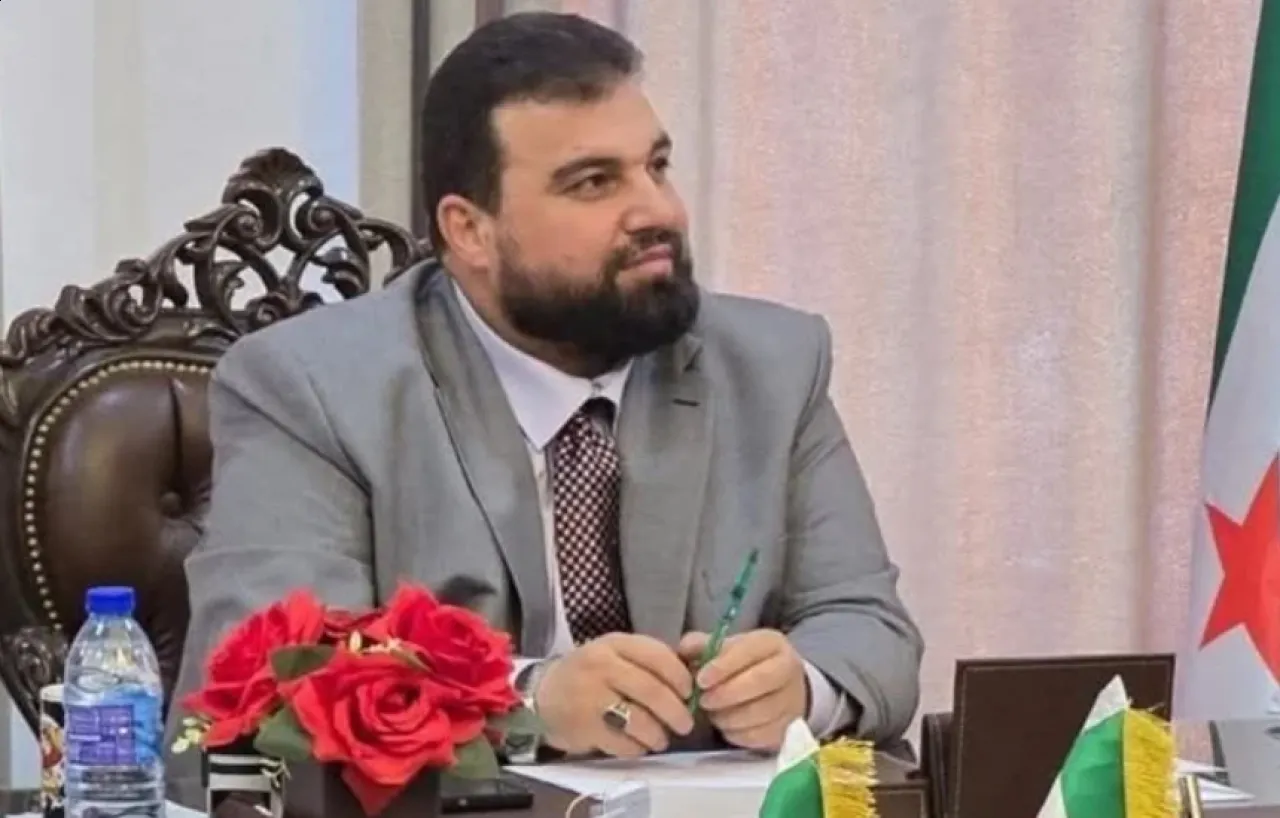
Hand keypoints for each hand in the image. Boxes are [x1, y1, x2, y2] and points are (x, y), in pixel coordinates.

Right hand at [534, 633, 694, 757]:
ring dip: (659, 735)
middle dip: (677, 712)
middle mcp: (602, 666)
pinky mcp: (584, 728)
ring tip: (661, 739)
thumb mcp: (615, 653)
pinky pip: (623, 744)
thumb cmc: (590, 673)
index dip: (681, 677)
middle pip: (653, 691)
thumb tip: (692, 679)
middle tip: (686, 724)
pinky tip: (638, 745)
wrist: (543, 694)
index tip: (690, 692)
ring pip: (640, 721)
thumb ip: (648, 661)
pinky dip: (638, 748)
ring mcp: (591, 697)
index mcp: (615, 644)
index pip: (658, 656)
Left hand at [679, 629, 807, 751]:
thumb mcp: (725, 648)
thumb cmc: (743, 665)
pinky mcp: (788, 727)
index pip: (749, 651)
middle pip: (760, 681)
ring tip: (713, 714)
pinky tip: (726, 727)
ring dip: (730, 717)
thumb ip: (702, 646)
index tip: (701, 680)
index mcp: (771, 643)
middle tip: (703, 701)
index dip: (723, 666)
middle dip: (726, 694)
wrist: (778, 688)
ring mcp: (792, 699)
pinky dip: (738, 734)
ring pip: (761, 712)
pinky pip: (761, 735)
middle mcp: (788, 668)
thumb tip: (684, 649)